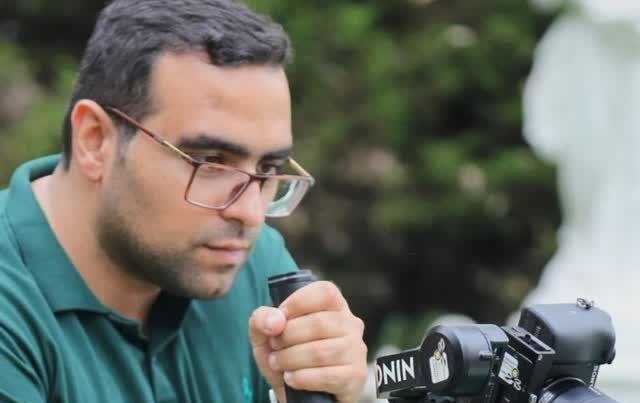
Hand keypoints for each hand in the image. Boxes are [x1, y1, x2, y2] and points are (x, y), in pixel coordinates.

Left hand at [249, 281, 367, 402]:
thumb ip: (261, 319)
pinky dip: (302, 378)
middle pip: (319, 323)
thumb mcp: (266, 336)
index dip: (298, 302)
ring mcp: (356, 350)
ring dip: (291, 359)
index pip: (325, 291)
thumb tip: (275, 320)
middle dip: (288, 337)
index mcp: (334, 306)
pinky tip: (292, 379)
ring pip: (320, 351)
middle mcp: (350, 324)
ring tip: (280, 364)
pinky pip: (327, 376)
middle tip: (275, 348)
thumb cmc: (287, 357)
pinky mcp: (355, 376)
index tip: (280, 319)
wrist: (300, 394)